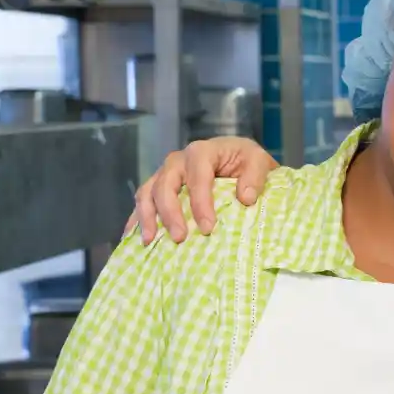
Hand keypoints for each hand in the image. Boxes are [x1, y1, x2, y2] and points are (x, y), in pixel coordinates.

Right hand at [124, 137, 278, 244]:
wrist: (237, 159)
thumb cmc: (246, 161)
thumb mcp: (259, 162)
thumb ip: (255, 177)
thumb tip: (245, 198)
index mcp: (202, 152)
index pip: (197, 176)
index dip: (200, 202)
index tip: (207, 228)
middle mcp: (178, 160)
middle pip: (165, 185)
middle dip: (170, 213)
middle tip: (179, 238)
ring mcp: (165, 173)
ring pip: (147, 192)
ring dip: (147, 217)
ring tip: (150, 241)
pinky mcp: (158, 186)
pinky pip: (142, 201)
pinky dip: (136, 218)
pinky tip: (134, 238)